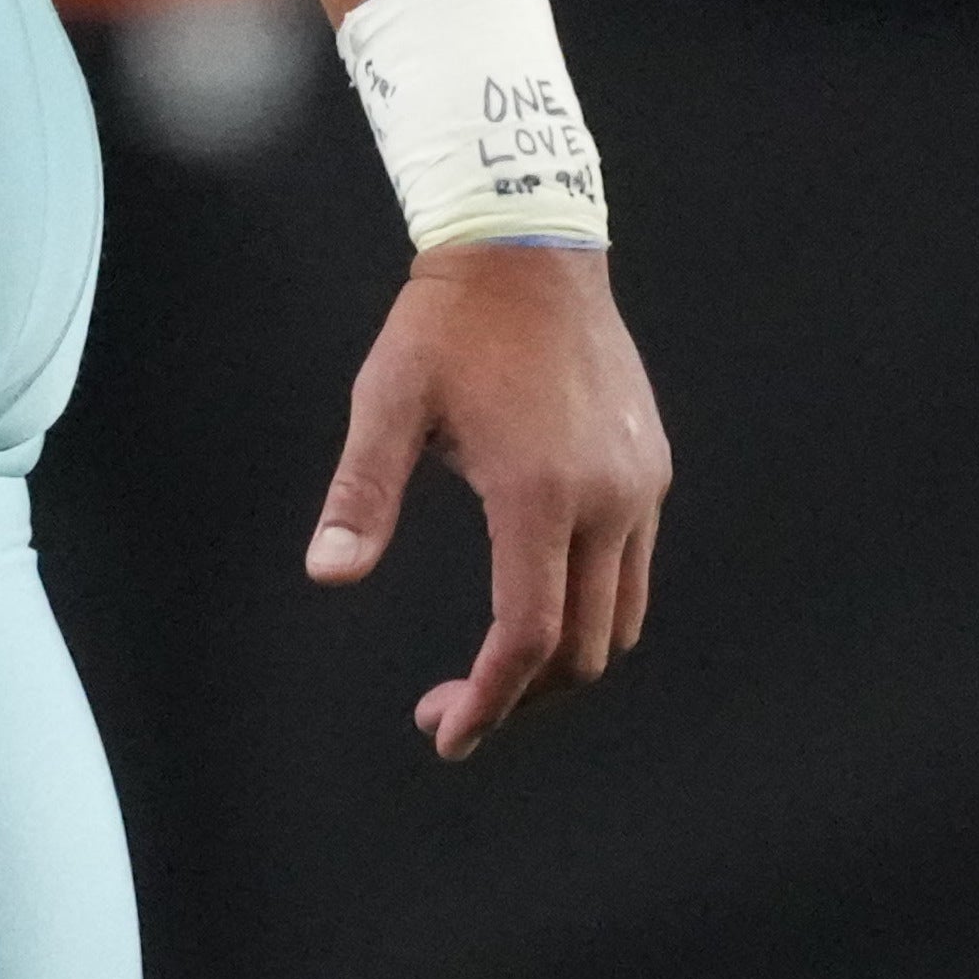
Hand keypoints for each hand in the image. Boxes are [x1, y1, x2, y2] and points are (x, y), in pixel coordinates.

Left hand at [303, 242, 668, 761]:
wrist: (528, 245)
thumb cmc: (447, 323)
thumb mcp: (388, 401)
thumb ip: (361, 492)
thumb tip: (328, 574)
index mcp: (541, 493)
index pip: (528, 635)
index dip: (489, 700)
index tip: (446, 732)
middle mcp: (606, 499)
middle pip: (582, 647)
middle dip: (519, 696)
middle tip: (450, 708)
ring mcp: (639, 484)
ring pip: (619, 617)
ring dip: (561, 660)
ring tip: (495, 670)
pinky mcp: (651, 467)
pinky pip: (632, 568)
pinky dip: (590, 608)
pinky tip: (535, 595)